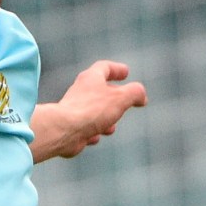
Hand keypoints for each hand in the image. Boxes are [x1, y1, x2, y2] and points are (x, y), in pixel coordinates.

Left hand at [31, 60, 147, 161]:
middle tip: (125, 102)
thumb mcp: (121, 98)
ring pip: (92, 113)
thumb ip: (135, 93)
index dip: (116, 69)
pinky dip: (92, 133)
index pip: (104, 67)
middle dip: (114, 98)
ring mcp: (73, 110)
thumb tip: (141, 96)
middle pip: (98, 91)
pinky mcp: (69, 127)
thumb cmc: (92, 111)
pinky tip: (94, 137)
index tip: (126, 73)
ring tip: (111, 127)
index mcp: (90, 79)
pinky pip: (84, 129)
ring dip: (104, 120)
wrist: (64, 131)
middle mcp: (80, 92)